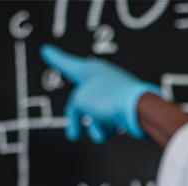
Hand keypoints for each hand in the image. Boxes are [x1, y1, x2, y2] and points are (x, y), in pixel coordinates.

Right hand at [40, 45, 160, 140]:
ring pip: (94, 114)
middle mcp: (102, 80)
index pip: (67, 64)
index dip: (55, 58)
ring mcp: (114, 94)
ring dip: (95, 126)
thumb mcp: (79, 102)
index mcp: (90, 70)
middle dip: (79, 118)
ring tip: (100, 129)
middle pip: (80, 100)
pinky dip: (106, 129)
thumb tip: (80, 119)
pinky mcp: (124, 109)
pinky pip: (108, 121)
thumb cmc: (111, 98)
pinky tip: (110, 131)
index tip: (47, 52)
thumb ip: (73, 109)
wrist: (139, 111)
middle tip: (74, 131)